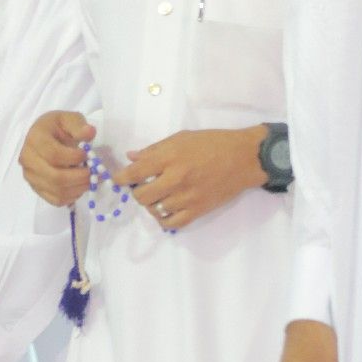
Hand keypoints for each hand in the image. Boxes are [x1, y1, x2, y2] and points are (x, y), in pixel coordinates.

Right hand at [18, 110, 94, 207]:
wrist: (46, 136)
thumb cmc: (59, 127)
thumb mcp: (69, 118)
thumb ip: (79, 125)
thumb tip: (89, 132)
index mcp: (35, 138)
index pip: (54, 154)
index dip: (74, 157)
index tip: (86, 154)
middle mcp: (27, 159)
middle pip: (55, 177)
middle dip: (79, 177)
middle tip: (93, 172)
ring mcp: (30, 176)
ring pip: (56, 191)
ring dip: (78, 188)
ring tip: (89, 179)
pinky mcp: (36, 188)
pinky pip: (55, 200)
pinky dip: (72, 196)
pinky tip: (79, 186)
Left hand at [114, 127, 267, 231]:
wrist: (244, 158)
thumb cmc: (213, 143)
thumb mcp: (182, 137)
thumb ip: (155, 149)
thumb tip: (131, 158)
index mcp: (171, 157)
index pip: (135, 172)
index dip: (121, 177)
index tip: (118, 178)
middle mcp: (176, 178)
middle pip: (141, 195)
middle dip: (136, 191)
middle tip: (142, 186)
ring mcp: (187, 197)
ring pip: (154, 210)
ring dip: (150, 204)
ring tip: (157, 196)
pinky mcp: (198, 210)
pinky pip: (171, 223)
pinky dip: (163, 219)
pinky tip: (166, 210)